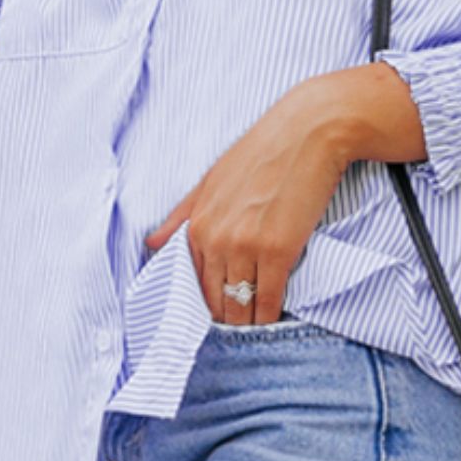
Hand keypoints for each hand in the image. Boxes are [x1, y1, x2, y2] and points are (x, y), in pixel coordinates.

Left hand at [143, 79, 352, 324]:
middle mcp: (217, 240)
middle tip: (239, 326)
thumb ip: (181, 216)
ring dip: (247, 322)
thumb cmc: (263, 151)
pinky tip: (274, 319)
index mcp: (198, 224)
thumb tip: (152, 244)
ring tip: (256, 327)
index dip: (207, 303)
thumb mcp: (211, 179)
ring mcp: (246, 247)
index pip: (195, 283)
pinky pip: (268, 299)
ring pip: (240, 305)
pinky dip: (270, 315)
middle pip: (216, 300)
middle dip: (227, 316)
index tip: (220, 312)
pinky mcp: (278, 252)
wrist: (308, 133)